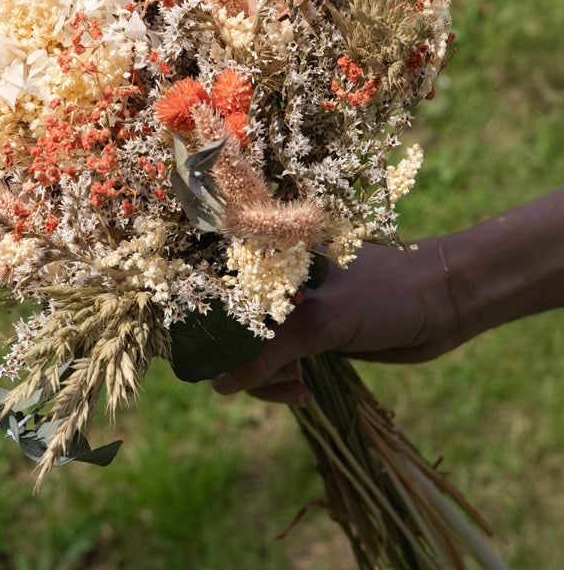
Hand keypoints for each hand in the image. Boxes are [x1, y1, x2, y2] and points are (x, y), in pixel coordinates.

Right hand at [212, 238, 460, 405]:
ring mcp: (291, 311)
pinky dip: (283, 385)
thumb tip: (220, 384)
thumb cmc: (383, 295)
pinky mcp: (309, 335)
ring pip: (252, 355)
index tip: (223, 373)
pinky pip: (276, 365)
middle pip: (232, 335)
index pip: (217, 302)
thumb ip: (268, 350)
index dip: (213, 339)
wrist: (441, 300)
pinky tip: (305, 393)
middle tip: (286, 382)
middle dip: (247, 368)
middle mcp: (272, 284)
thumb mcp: (320, 321)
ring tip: (299, 391)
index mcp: (268, 262)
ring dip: (268, 382)